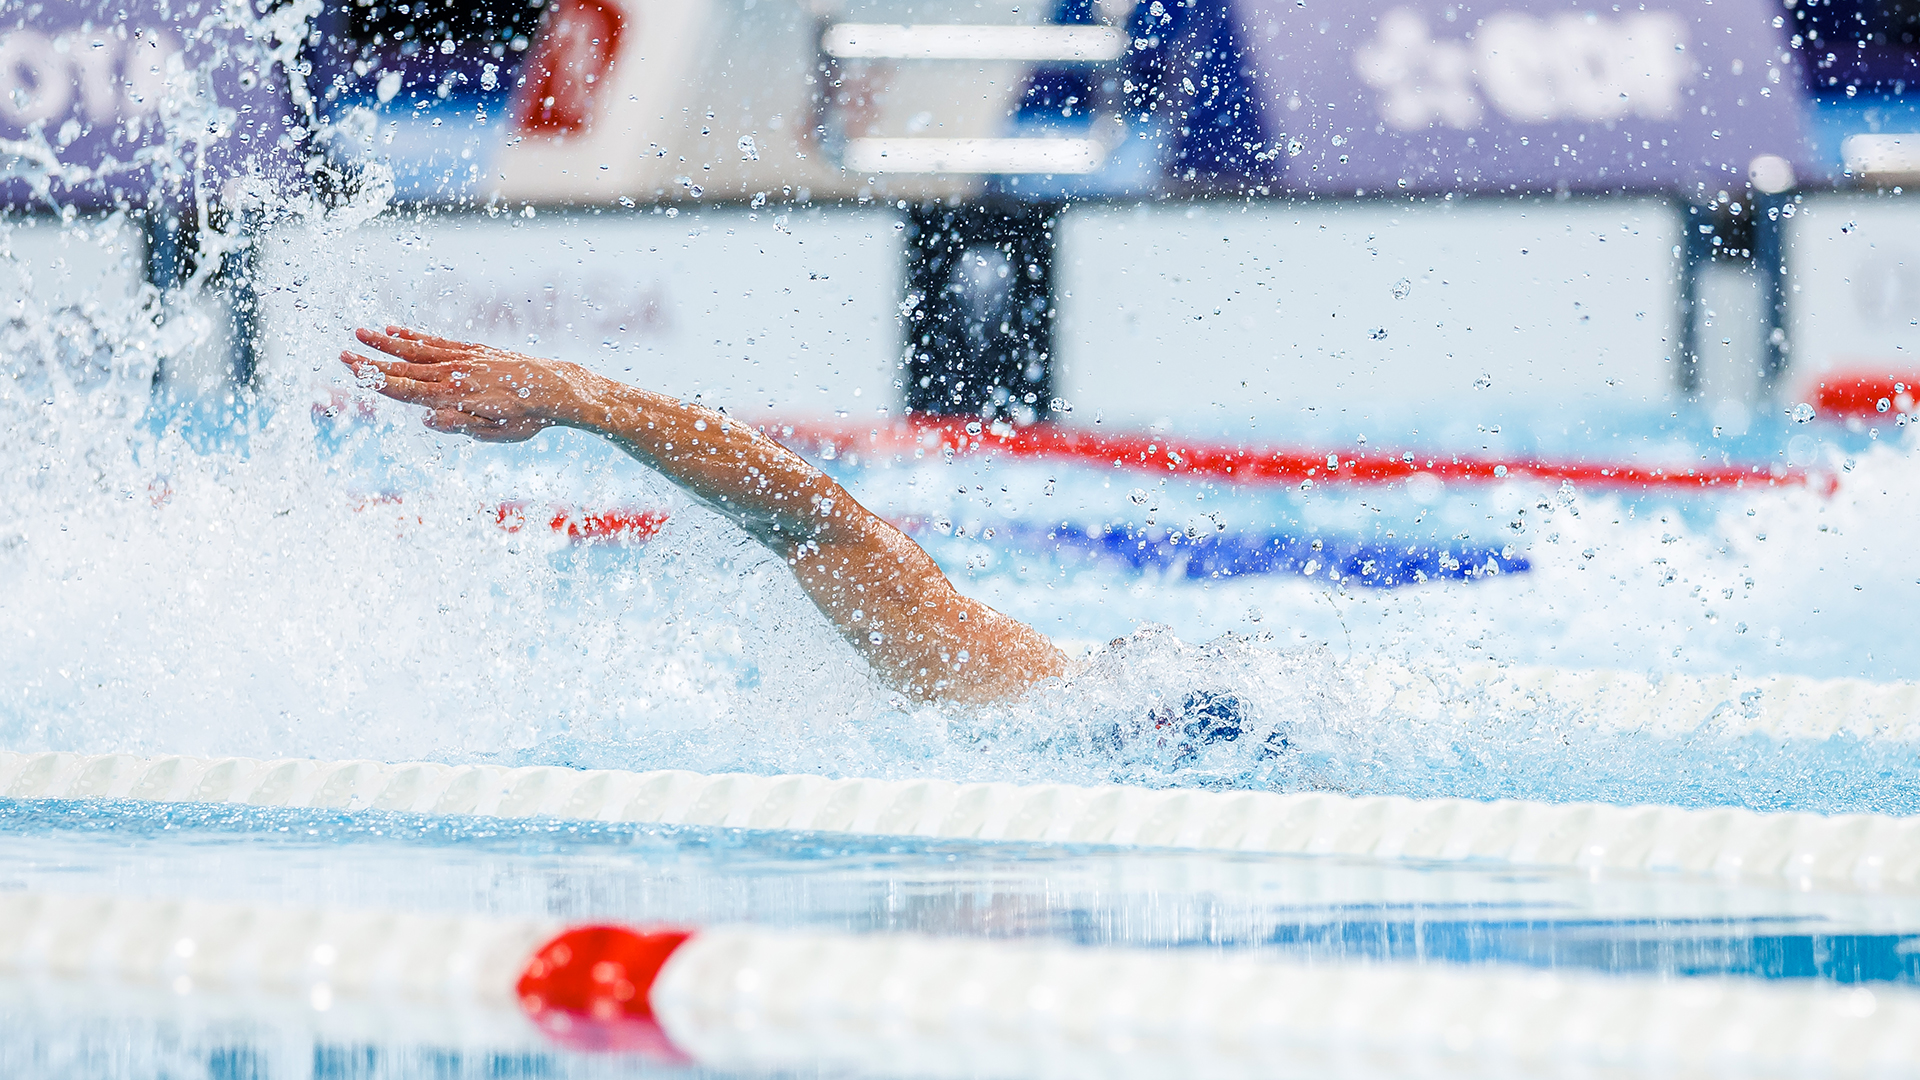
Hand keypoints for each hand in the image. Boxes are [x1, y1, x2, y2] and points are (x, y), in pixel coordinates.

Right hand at [340, 326, 595, 441]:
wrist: (556, 388)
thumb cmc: (526, 417)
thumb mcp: (494, 432)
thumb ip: (458, 424)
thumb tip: (425, 418)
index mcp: (454, 397)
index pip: (406, 389)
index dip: (376, 380)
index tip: (352, 370)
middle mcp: (454, 374)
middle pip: (404, 367)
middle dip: (372, 361)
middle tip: (342, 352)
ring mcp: (463, 359)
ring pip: (417, 349)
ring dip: (387, 342)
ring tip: (361, 332)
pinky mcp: (474, 350)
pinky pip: (438, 341)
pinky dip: (416, 335)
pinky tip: (397, 329)